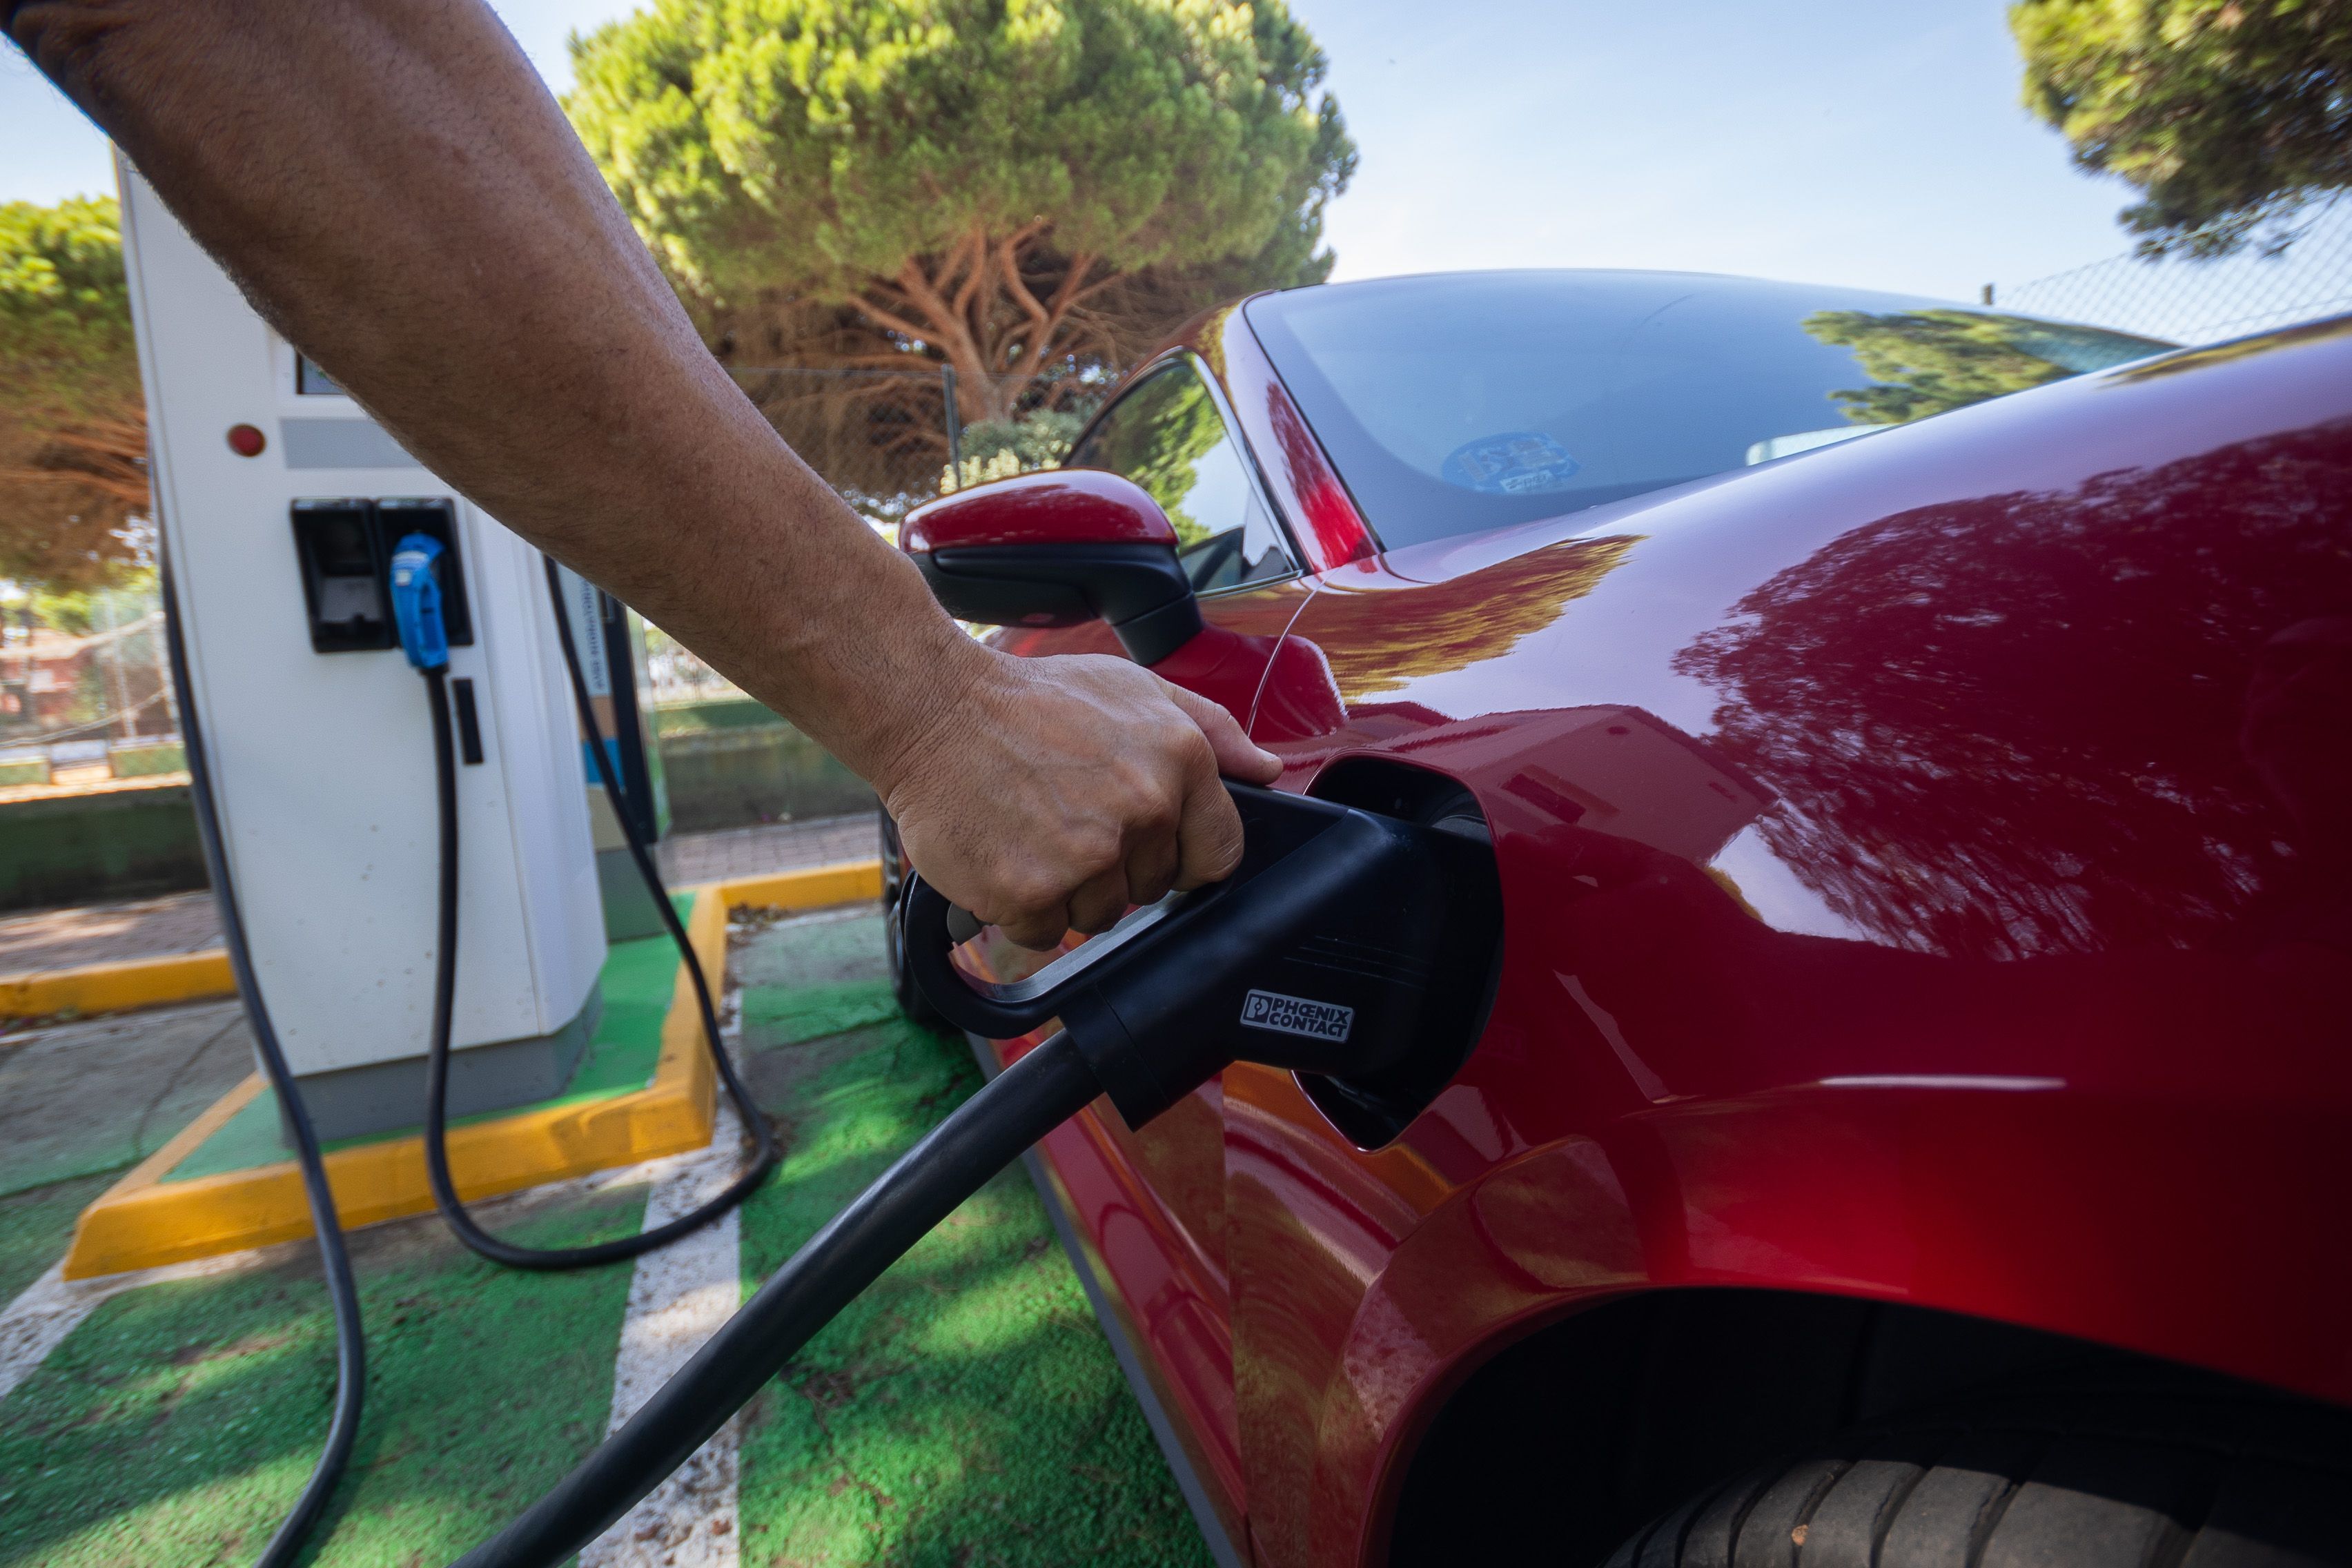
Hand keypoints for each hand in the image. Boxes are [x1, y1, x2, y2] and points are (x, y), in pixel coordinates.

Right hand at [880, 649, 1283, 948]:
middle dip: (1114, 865)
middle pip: (1151, 887)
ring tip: (1032, 831)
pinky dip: (1023, 907)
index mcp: (1180, 761)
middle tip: (1066, 817)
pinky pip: (1046, 931)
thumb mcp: (1134, 687)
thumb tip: (1267, 771)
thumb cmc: (1030, 698)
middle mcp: (1143, 811)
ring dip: (1067, 889)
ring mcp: (1087, 856)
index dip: (1184, 856)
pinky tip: (1005, 855)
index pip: (1219, 853)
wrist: (933, 709)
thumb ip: (1211, 728)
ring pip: (1099, 913)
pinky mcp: (1032, 892)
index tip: (1151, 847)